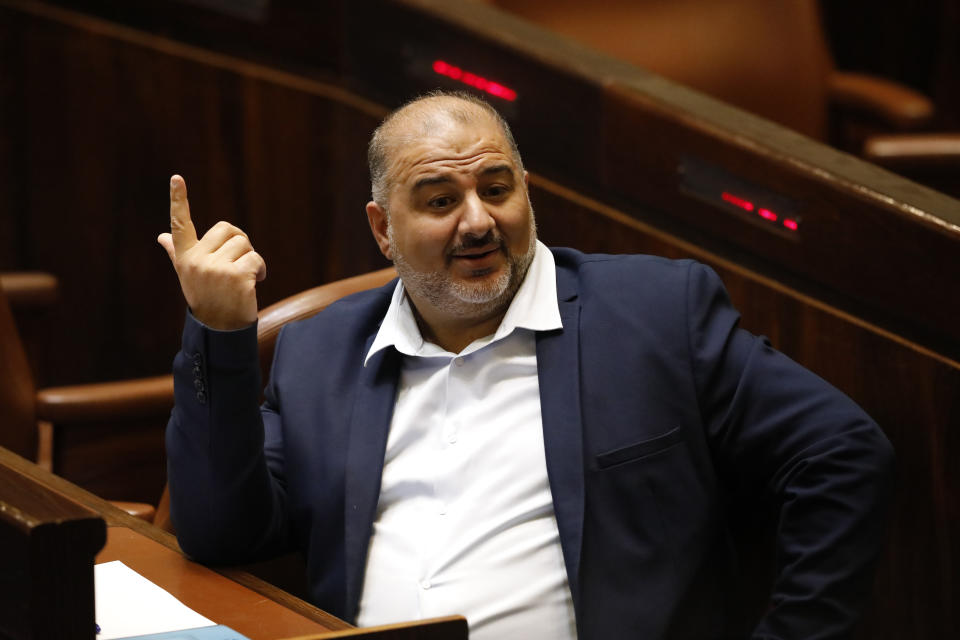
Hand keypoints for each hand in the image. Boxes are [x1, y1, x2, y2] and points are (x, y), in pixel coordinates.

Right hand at [158, 175, 265, 329]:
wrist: (220, 330)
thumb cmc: (206, 298)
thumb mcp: (188, 274)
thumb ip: (177, 252)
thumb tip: (162, 236)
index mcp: (185, 256)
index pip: (180, 224)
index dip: (178, 200)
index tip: (177, 178)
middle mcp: (196, 260)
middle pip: (228, 230)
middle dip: (240, 243)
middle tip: (238, 264)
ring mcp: (215, 269)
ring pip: (244, 244)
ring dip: (251, 259)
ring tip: (244, 278)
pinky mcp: (236, 276)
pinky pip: (256, 258)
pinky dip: (260, 269)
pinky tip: (255, 283)